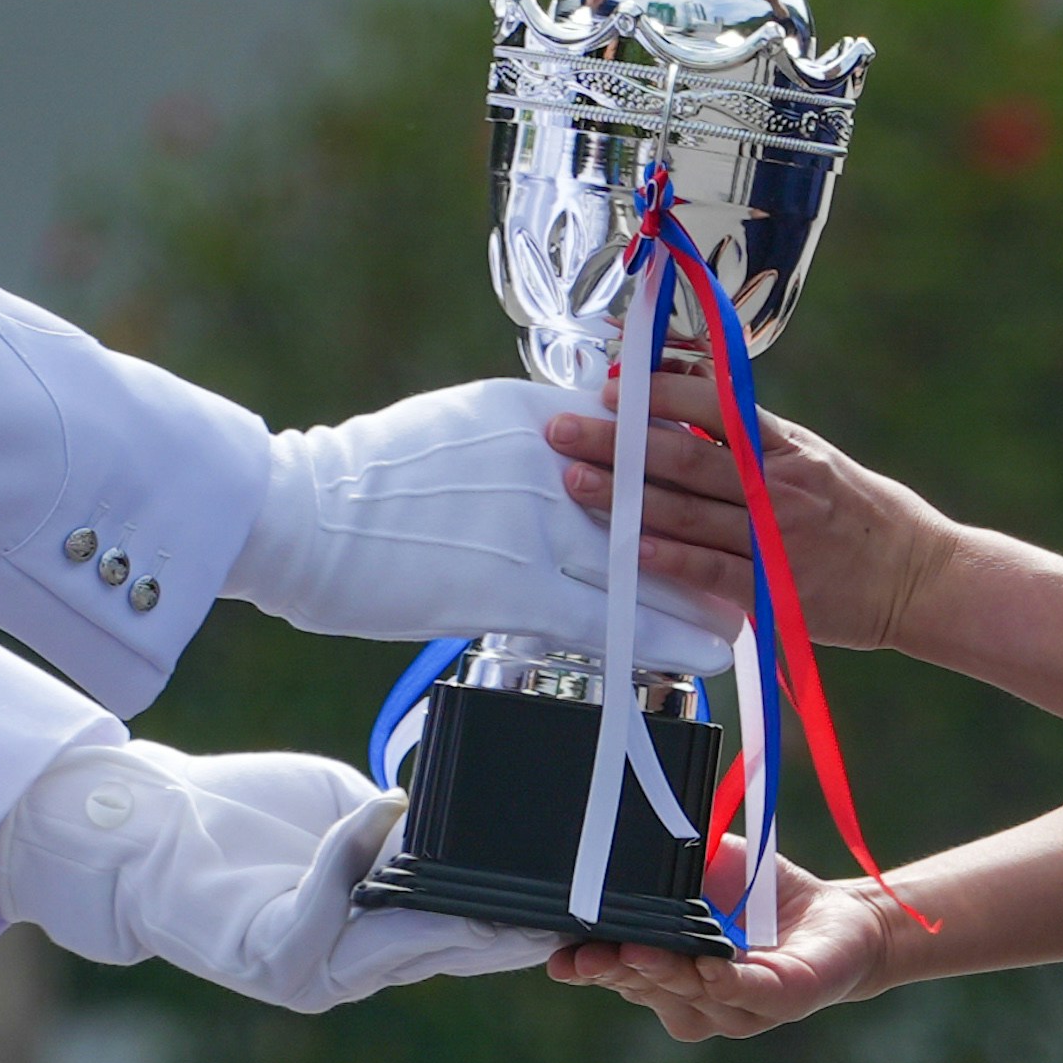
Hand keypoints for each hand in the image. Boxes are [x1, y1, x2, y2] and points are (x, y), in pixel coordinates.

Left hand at [0, 740, 551, 1012]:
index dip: (510, 919)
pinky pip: (322, 916)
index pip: (455, 934)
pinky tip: (376, 813)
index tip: (567, 900)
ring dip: (447, 912)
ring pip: (396, 945)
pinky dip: (350, 860)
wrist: (152, 827)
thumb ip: (401, 831)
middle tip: (563, 910)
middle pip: (442, 949)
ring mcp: (310, 970)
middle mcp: (348, 967)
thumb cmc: (246, 817)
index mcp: (372, 935)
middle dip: (502, 930)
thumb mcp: (346, 814)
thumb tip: (450, 826)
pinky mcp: (268, 954)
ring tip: (501, 890)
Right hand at [223, 378, 738, 672]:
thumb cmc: (358, 480)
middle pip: (653, 493)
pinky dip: (666, 633)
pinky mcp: (510, 585)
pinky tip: (709, 651)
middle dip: (714, 524)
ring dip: (707, 584)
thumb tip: (561, 443)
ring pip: (645, 556)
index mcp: (525, 411)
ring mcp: (530, 523)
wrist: (294, 515)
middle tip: (768, 545)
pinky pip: (609, 614)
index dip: (687, 461)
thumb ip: (516, 437)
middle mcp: (542, 457)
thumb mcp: (452, 430)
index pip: (632, 430)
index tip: (729, 480)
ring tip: (756, 602)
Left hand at [544, 398, 957, 654]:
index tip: (612, 389)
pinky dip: (670, 558)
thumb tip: (687, 390)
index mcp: (786, 447)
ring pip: (689, 512)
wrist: (919, 577)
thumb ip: (752, 434)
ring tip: (576, 483)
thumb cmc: (858, 512)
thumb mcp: (811, 457)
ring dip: (626, 498)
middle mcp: (777, 487)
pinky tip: (630, 547)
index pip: (716, 407)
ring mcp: (776, 539)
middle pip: (685, 458)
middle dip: (618, 444)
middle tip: (563, 432)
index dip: (660, 395)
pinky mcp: (775, 590)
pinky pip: (713, 570)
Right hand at [547, 843, 896, 1039]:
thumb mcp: (699, 867)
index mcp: (669, 971)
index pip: (619, 974)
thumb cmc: (760, 894)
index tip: (558, 956)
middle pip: (646, 988)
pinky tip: (708, 965)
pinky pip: (749, 993)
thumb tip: (611, 820)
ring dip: (664, 976)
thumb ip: (658, 859)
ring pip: (691, 997)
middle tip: (587, 952)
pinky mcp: (784, 999)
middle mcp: (696, 998)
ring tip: (638, 951)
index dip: (588, 967)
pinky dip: (726, 981)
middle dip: (615, 970)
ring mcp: (739, 1006)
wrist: (838, 915)